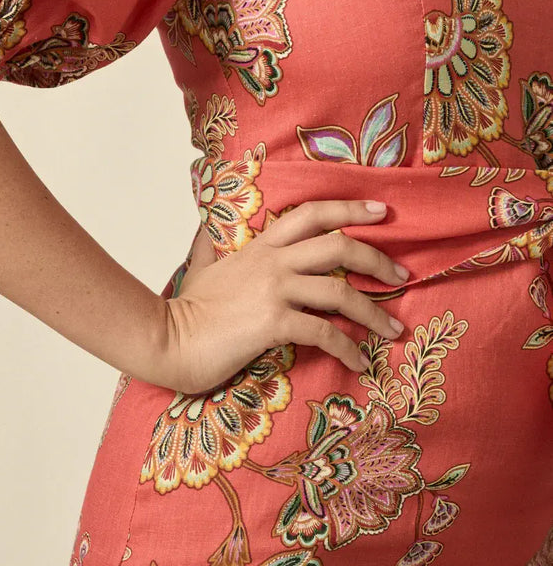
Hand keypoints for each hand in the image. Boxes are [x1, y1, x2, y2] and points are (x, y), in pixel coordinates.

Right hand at [161, 199, 407, 393]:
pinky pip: (325, 333)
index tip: (383, 210)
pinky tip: (360, 362)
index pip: (312, 213)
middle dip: (378, 258)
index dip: (350, 208)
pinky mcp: (274, 322)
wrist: (168, 338)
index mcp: (261, 246)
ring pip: (341, 291)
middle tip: (401, 275)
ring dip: (375, 312)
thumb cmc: (188, 309)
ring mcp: (275, 290)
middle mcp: (273, 261)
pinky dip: (349, 348)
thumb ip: (213, 248)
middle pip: (339, 245)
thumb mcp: (204, 267)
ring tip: (394, 330)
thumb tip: (206, 232)